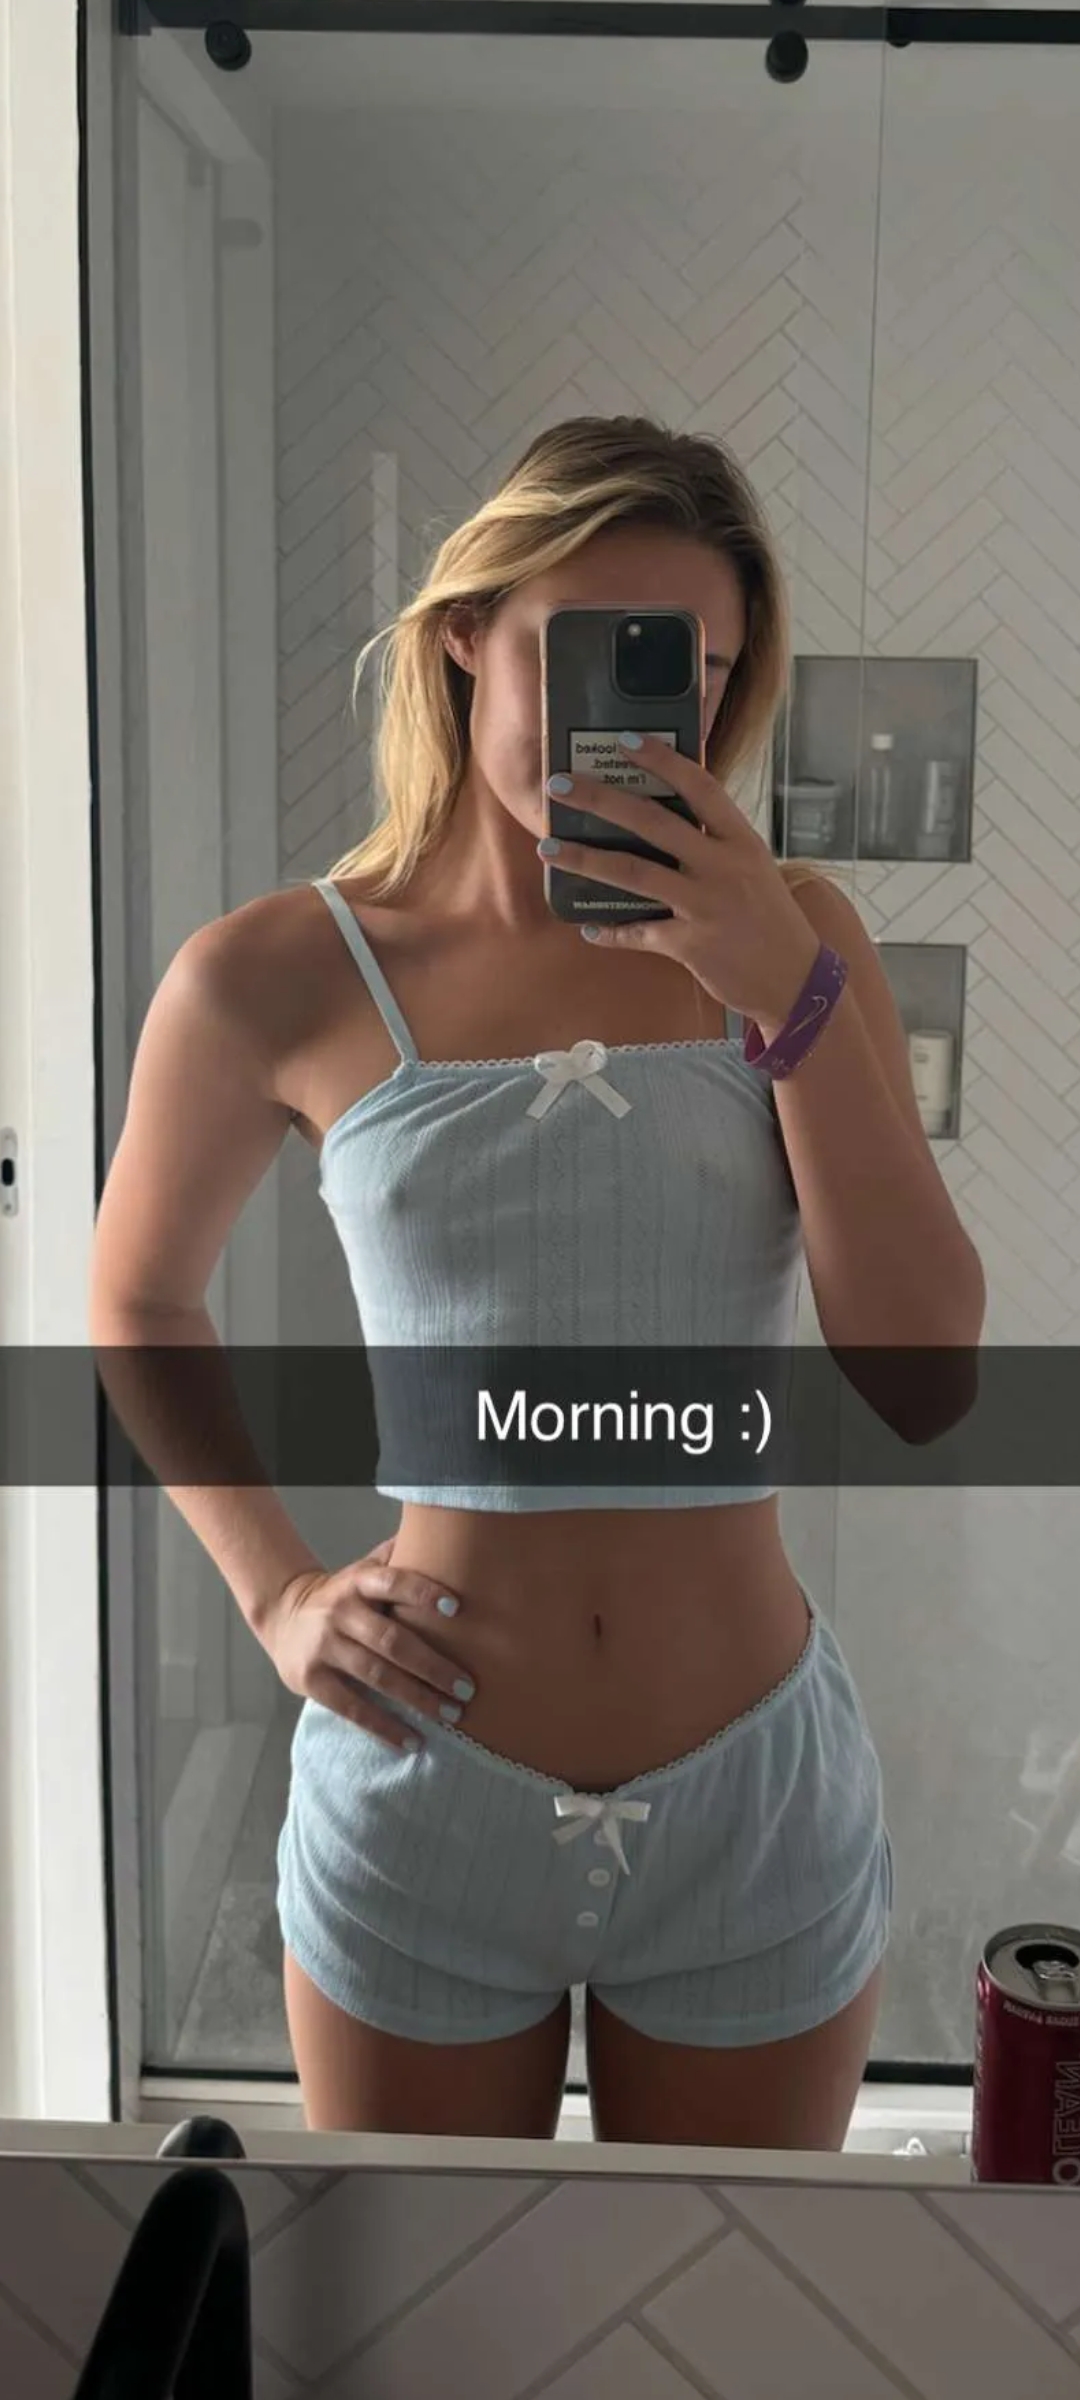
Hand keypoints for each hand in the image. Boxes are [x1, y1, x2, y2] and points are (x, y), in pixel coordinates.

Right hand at [268, 1535, 473, 1748]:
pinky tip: (412, 1740)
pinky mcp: (312, 1680)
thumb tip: (444, 1530)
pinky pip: (353, 1707)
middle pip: (392, 1641)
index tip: (457, 1608)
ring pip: (376, 1676)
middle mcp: (340, 1612)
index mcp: (358, 1582)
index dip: (423, 1592)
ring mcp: (324, 1648)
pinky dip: (384, 1726)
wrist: (283, 1615)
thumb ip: (397, 1558)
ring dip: (417, 1699)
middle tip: (468, 1688)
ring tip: (451, 1715)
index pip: (392, 1582)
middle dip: (433, 1666)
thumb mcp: (363, 1570)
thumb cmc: (343, 1595)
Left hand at [540, 733, 821, 1036]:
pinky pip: (639, 933)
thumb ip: (715, 843)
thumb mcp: (753, 868)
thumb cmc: (770, 918)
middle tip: (560, 786)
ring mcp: (705, 907)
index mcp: (741, 841)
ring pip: (634, 874)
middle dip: (602, 800)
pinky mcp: (690, 945)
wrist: (795, 980)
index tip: (625, 740)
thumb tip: (664, 818)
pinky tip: (588, 926)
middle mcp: (723, 868)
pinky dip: (610, 930)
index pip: (701, 787)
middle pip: (654, 823)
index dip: (662, 760)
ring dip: (585, 859)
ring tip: (549, 848)